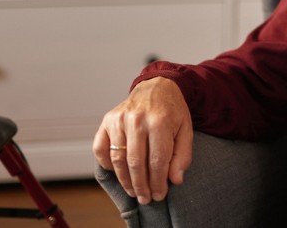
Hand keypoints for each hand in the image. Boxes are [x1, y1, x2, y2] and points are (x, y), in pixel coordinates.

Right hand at [93, 77, 193, 204]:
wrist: (157, 87)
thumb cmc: (172, 111)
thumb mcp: (186, 130)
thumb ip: (182, 155)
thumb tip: (175, 180)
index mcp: (160, 122)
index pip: (157, 162)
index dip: (158, 183)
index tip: (159, 195)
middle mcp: (137, 120)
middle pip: (136, 163)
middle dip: (141, 186)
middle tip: (145, 198)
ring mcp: (119, 119)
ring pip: (118, 159)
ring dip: (125, 180)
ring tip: (133, 191)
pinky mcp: (107, 120)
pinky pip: (100, 148)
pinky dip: (105, 163)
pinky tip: (116, 171)